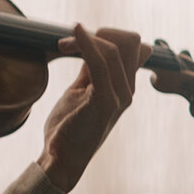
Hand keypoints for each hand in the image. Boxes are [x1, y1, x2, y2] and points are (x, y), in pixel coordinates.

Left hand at [37, 24, 150, 192]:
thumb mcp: (80, 91)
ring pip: (114, 49)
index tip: (76, 42)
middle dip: (98, 33)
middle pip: (129, 42)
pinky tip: (74, 33)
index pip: (131, 46)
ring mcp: (120, 97)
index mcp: (124, 87)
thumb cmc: (68, 128)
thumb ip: (90, 69)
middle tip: (66, 44)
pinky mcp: (106, 102)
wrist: (61, 160)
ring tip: (61, 46)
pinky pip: (101, 64)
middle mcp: (127, 90)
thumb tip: (93, 44)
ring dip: (85, 39)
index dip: (106, 35)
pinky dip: (87, 44)